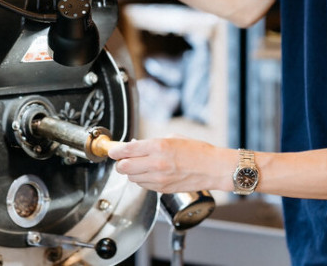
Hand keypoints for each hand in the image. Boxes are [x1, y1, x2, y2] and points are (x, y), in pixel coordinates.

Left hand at [108, 137, 228, 193]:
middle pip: (124, 167)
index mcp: (158, 146)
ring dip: (131, 172)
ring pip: (132, 178)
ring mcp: (159, 178)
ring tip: (140, 165)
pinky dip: (142, 179)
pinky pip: (143, 185)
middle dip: (120, 163)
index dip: (115, 150)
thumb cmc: (197, 151)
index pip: (127, 150)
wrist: (213, 168)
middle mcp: (156, 163)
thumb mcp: (173, 137)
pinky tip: (150, 173)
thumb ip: (152, 142)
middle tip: (123, 159)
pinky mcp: (162, 189)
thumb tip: (135, 146)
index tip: (112, 150)